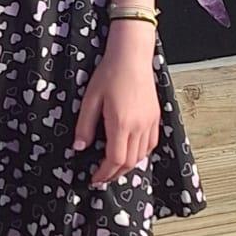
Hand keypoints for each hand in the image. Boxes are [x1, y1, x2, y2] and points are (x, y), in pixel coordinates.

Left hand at [74, 22, 161, 184]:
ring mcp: (150, 122)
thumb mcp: (90, 100)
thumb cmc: (109, 74)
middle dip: (114, 174)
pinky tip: (131, 153)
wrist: (132, 56)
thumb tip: (79, 148)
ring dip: (128, 166)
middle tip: (101, 178)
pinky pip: (151, 144)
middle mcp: (139, 126)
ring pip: (142, 155)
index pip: (115, 159)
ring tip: (113, 168)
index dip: (104, 173)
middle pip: (129, 162)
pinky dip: (140, 154)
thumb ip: (84, 126)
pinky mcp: (155, 116)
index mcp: (121, 123)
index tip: (94, 179)